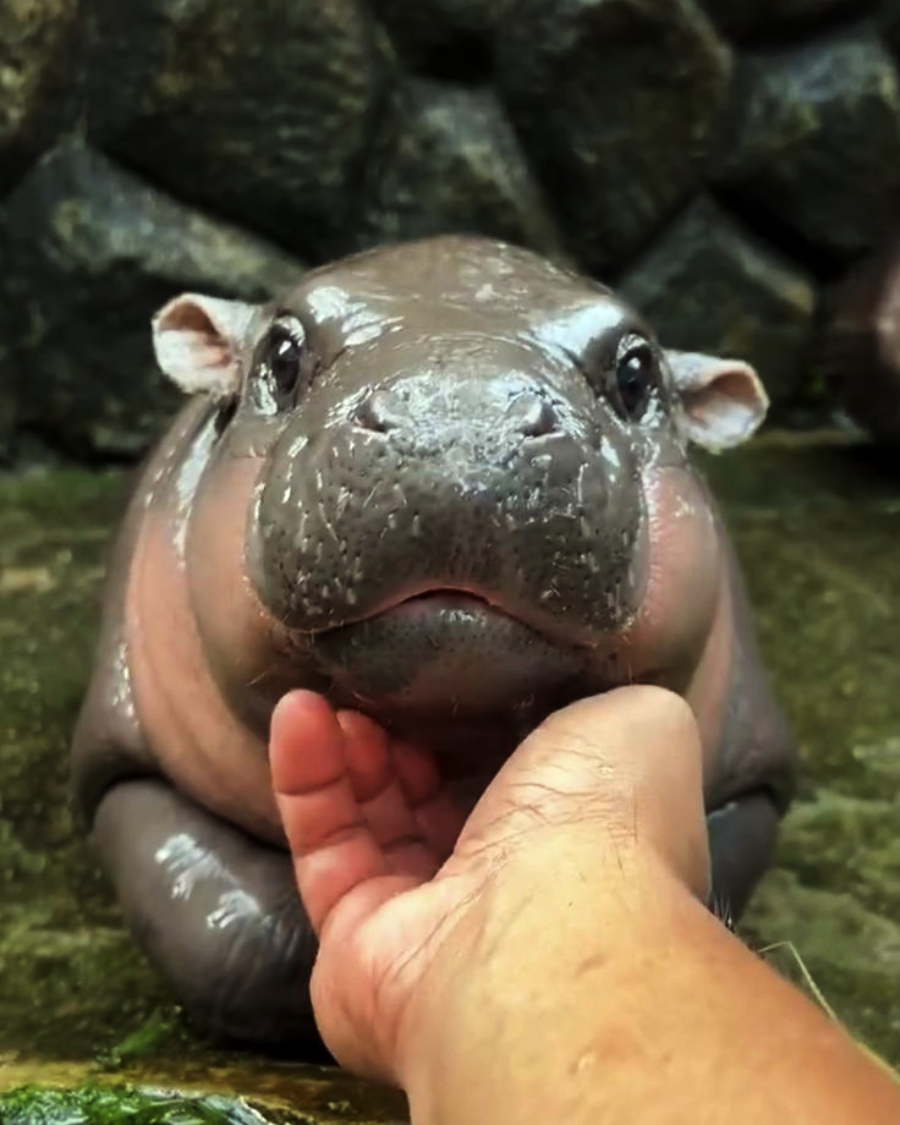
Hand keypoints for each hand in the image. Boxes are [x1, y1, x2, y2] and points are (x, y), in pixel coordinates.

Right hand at [270, 686, 709, 1085]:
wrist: (542, 930)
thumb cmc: (604, 816)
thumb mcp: (640, 719)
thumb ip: (604, 700)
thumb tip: (570, 689)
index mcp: (580, 841)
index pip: (517, 777)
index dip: (471, 720)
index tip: (441, 670)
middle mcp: (508, 890)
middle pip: (435, 797)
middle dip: (402, 733)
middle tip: (379, 682)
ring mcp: (427, 923)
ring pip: (372, 822)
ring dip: (347, 749)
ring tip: (329, 694)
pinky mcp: (354, 946)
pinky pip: (323, 850)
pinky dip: (306, 779)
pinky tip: (299, 715)